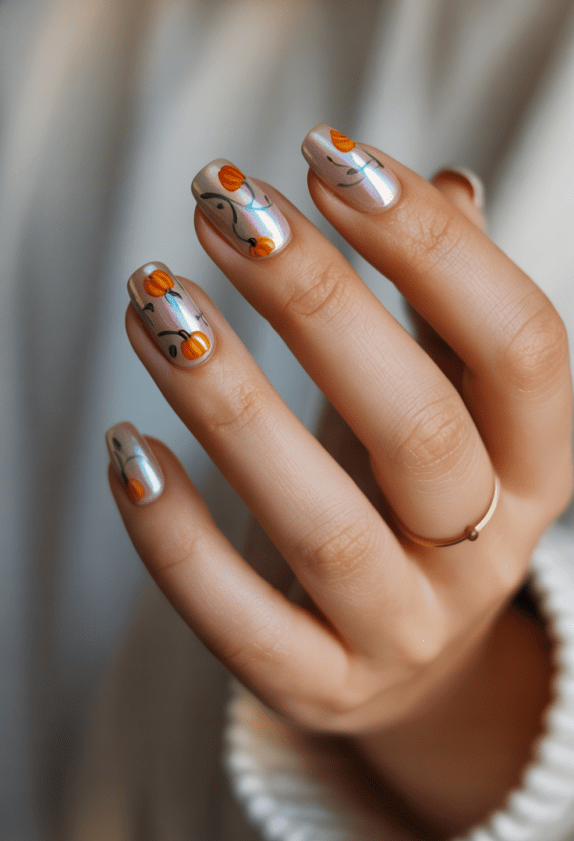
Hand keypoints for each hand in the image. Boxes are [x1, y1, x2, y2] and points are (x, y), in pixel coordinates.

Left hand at [108, 130, 571, 835]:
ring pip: (324, 524)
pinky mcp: (320, 684)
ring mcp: (405, 629)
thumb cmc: (419, 483)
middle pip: (419, 426)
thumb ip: (453, 298)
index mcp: (538, 460)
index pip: (520, 344)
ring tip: (154, 300)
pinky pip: (243, 623)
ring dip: (230, 401)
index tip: (330, 156)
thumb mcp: (456, 394)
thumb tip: (444, 184)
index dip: (434, 246)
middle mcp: (486, 550)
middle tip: (225, 206)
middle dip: (317, 302)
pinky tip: (127, 447)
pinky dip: (178, 538)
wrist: (412, 648)